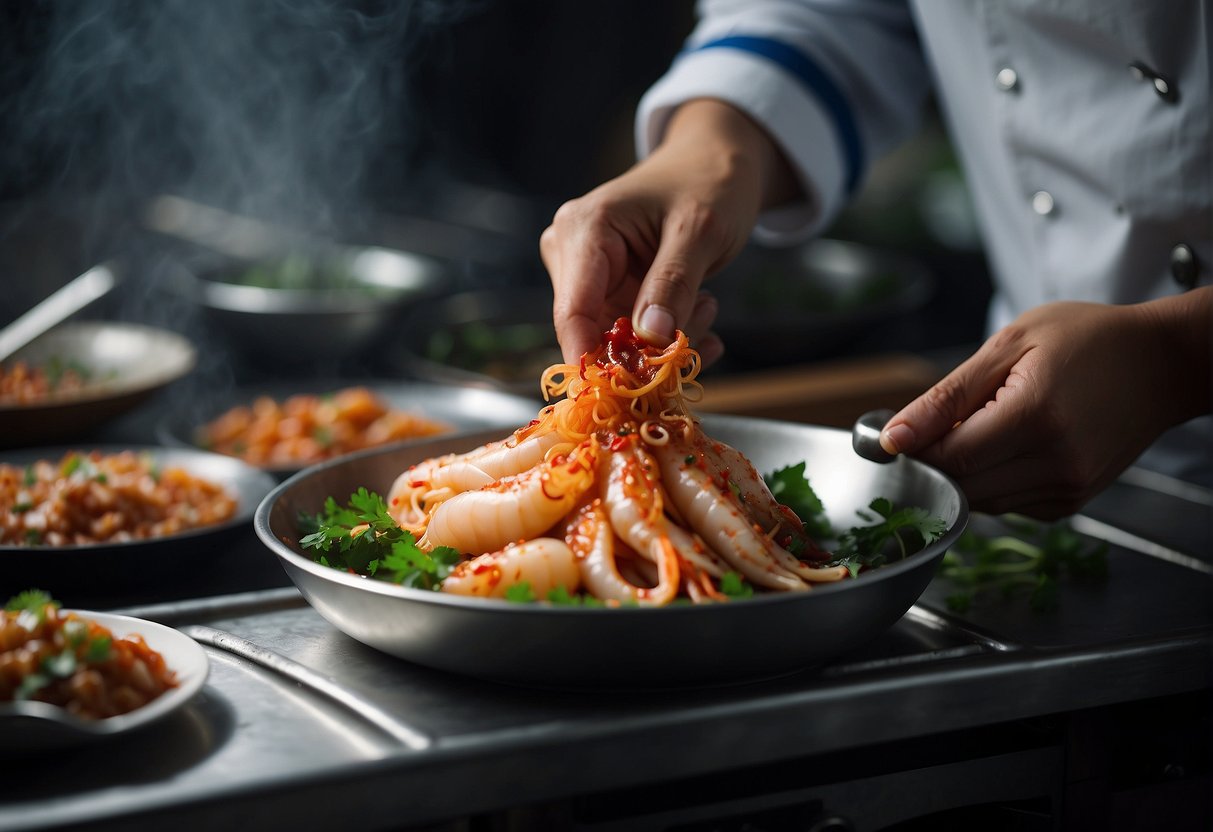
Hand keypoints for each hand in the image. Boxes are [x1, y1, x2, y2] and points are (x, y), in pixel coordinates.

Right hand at [541, 99, 798, 364]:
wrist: (717, 162)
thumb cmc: (709, 181)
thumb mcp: (700, 231)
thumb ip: (673, 284)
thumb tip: (648, 339)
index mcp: (583, 229)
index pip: (573, 312)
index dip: (594, 358)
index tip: (630, 390)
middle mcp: (572, 253)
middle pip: (593, 332)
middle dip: (645, 348)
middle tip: (702, 324)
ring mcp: (588, 275)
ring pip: (614, 341)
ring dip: (665, 342)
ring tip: (708, 306)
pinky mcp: (608, 291)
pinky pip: (630, 335)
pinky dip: (667, 338)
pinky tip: (702, 317)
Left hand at [879, 291, 1211, 518]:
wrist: (1160, 363)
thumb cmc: (1087, 340)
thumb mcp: (1009, 345)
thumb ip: (947, 396)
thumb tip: (895, 436)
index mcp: (1035, 418)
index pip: (948, 456)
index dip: (913, 450)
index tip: (896, 435)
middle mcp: (1055, 463)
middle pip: (961, 486)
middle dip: (936, 461)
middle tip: (938, 426)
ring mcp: (1067, 488)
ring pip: (981, 502)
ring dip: (965, 472)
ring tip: (983, 426)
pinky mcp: (1072, 501)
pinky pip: (1009, 505)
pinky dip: (993, 481)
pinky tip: (1009, 445)